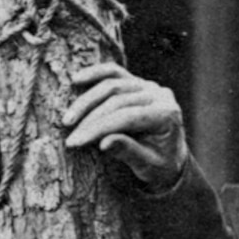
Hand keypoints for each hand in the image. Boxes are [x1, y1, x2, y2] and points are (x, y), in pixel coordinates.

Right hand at [63, 62, 188, 188]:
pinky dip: (95, 74)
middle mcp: (160, 95)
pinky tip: (76, 79)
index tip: (75, 142)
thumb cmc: (159, 164)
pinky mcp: (137, 81)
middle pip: (118, 100)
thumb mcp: (147, 165)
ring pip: (112, 85)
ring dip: (86, 101)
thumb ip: (128, 152)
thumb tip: (104, 143)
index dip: (99, 128)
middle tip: (69, 137)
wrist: (171, 156)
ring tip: (67, 119)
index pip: (127, 117)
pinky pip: (114, 72)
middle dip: (90, 119)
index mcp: (167, 114)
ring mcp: (148, 85)